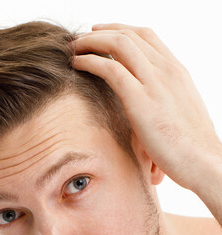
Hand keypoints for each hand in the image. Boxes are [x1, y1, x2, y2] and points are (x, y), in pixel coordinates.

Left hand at [71, 23, 221, 189]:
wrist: (203, 163)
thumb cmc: (189, 141)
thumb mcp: (178, 107)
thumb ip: (162, 92)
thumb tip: (144, 92)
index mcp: (176, 70)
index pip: (145, 35)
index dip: (118, 29)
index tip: (99, 33)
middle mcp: (166, 69)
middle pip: (128, 35)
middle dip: (99, 33)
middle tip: (79, 39)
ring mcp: (155, 82)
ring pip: (118, 44)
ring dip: (90, 42)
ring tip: (72, 47)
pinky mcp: (141, 99)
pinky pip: (110, 69)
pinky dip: (89, 61)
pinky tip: (76, 63)